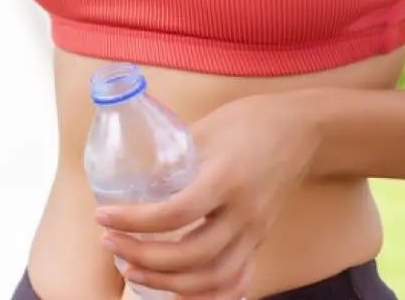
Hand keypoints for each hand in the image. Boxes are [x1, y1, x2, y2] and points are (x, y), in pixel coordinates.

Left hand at [95, 93, 320, 299]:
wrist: (302, 129)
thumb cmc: (247, 122)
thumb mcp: (203, 129)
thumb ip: (170, 156)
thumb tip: (130, 177)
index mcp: (225, 179)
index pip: (174, 213)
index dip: (134, 220)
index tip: (103, 215)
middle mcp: (243, 212)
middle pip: (191, 254)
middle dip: (144, 257)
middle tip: (110, 243)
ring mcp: (255, 231)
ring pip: (213, 276)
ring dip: (168, 281)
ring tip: (132, 271)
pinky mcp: (260, 239)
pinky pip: (236, 279)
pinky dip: (206, 293)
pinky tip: (178, 290)